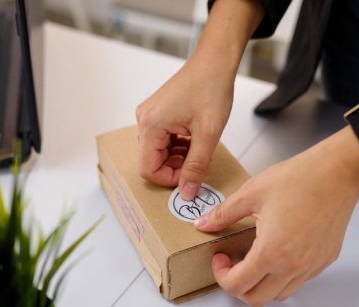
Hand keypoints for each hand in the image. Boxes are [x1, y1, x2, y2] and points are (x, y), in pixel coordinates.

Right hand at [136, 56, 233, 199]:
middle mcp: (144, 120)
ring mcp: (149, 116)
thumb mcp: (208, 134)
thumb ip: (196, 167)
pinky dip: (177, 147)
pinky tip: (193, 140)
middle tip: (197, 164)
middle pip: (151, 161)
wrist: (214, 62)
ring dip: (177, 158)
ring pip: (158, 152)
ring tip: (198, 148)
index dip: (168, 179)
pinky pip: (162, 140)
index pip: (147, 169)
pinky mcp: (157, 114)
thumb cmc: (211, 89)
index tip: (189, 177)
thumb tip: (187, 193)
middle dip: (174, 168)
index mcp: (151, 125)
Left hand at [194, 128, 358, 306]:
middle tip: (233, 264)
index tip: (220, 258)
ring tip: (255, 259)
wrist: (338, 173)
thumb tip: (202, 224)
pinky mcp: (325, 260)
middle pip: (257, 299)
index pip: (237, 286)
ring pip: (279, 294)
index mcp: (271, 252)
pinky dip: (282, 276)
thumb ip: (223, 214)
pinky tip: (279, 252)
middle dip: (238, 287)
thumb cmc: (298, 179)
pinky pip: (299, 281)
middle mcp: (293, 267)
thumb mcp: (251, 193)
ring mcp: (311, 266)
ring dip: (260, 284)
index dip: (221, 276)